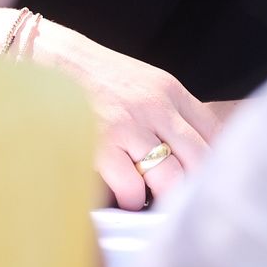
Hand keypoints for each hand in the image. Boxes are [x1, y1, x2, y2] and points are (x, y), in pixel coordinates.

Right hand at [32, 17, 221, 209]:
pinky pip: (132, 189)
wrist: (49, 63)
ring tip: (156, 201)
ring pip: (171, 180)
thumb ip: (172, 111)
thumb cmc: (97, 79)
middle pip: (200, 160)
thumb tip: (196, 152)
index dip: (217, 162)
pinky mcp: (100, 147)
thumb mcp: (144, 82)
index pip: (214, 133)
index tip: (210, 180)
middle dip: (198, 187)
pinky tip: (126, 196)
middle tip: (189, 202)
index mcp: (170, 91)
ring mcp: (128, 128)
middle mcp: (155, 108)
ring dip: (166, 198)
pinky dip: (132, 200)